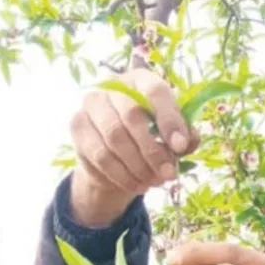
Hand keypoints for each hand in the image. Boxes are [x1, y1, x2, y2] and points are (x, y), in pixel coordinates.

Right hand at [68, 69, 198, 227]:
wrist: (116, 153)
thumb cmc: (150, 136)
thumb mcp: (172, 135)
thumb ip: (184, 136)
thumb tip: (187, 141)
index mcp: (141, 79)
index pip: (155, 92)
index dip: (170, 119)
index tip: (180, 147)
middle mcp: (113, 85)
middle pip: (132, 116)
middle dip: (154, 151)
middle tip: (168, 174)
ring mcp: (91, 104)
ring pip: (115, 139)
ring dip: (138, 166)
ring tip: (153, 182)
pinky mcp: (77, 125)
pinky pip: (100, 155)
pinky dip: (121, 175)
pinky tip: (136, 184)